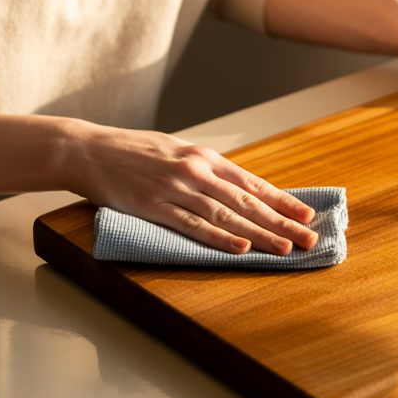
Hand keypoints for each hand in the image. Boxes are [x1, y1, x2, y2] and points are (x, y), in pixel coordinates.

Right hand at [63, 123, 318, 255]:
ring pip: (227, 214)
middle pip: (247, 200)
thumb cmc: (131, 151)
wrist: (88, 149)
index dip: (281, 200)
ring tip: (285, 248)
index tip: (306, 214)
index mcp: (203, 156)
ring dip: (260, 234)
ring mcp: (175, 187)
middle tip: (309, 237)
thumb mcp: (175, 150)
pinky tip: (240, 247)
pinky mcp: (154, 205)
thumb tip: (232, 187)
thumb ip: (203, 168)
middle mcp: (195, 169)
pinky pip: (193, 225)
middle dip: (282, 221)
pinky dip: (219, 237)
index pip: (251, 182)